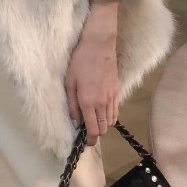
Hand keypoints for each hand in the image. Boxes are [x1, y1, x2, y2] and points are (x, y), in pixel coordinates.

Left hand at [65, 0, 119, 146]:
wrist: (99, 45)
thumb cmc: (80, 61)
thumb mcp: (69, 81)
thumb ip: (72, 104)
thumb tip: (75, 121)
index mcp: (88, 102)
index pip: (93, 130)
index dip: (89, 139)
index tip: (84, 141)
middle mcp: (102, 103)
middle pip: (103, 128)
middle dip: (96, 133)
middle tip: (87, 129)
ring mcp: (112, 97)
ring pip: (111, 121)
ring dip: (103, 124)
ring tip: (93, 119)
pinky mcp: (117, 91)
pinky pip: (116, 111)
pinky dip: (110, 115)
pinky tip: (102, 110)